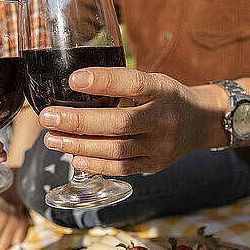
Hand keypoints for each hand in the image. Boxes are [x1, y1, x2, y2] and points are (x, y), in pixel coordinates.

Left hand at [37, 68, 225, 175]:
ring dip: (80, 145)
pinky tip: (74, 158)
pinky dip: (96, 165)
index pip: (132, 83)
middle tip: (48, 118)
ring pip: (117, 149)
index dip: (103, 81)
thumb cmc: (165, 97)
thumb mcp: (151, 81)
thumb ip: (120, 85)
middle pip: (119, 123)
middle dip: (79, 121)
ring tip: (52, 140)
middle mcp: (164, 118)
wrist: (201, 121)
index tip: (73, 80)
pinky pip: (122, 168)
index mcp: (161, 89)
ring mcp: (161, 145)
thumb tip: (72, 86)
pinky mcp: (155, 164)